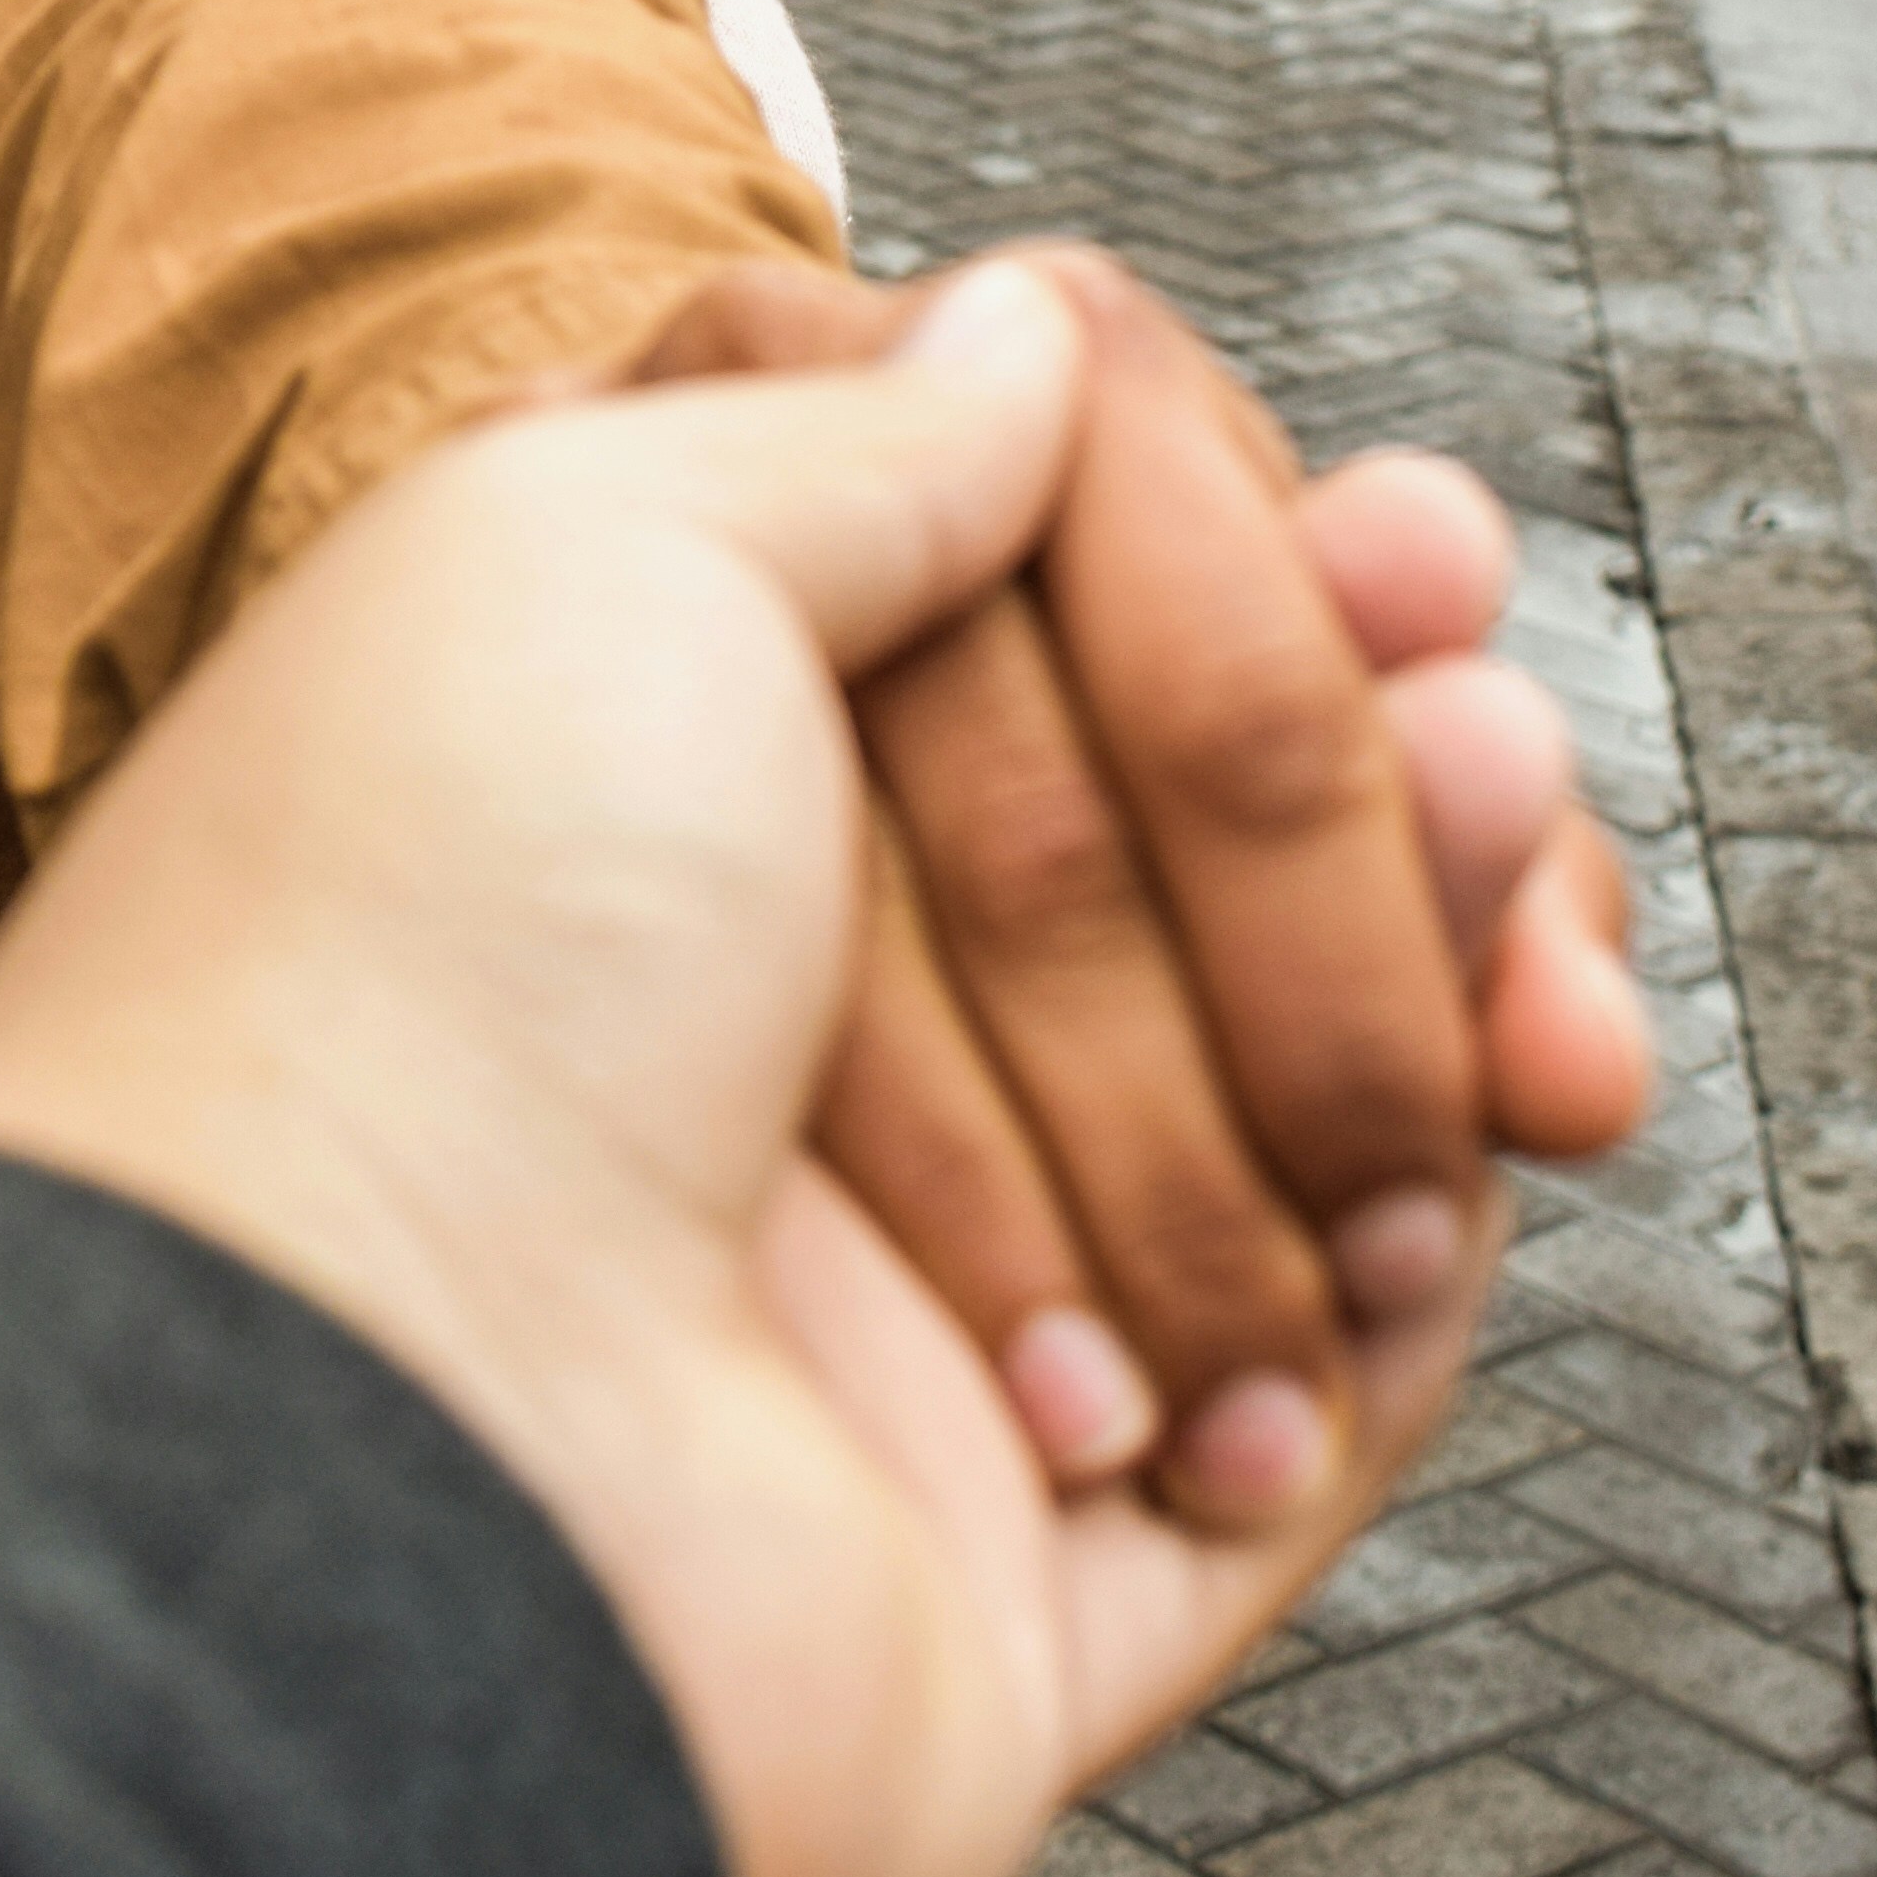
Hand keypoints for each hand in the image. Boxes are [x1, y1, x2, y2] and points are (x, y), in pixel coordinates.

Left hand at [0, 279, 1576, 1876]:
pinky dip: (1436, 1252)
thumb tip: (1031, 326)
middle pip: (1197, 854)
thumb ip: (855, 430)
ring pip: (1302, 1108)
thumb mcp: (603, 539)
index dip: (1247, 584)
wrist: (353, 1446)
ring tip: (1523, 951)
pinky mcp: (1042, 1551)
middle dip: (1369, 802)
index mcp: (661, 762)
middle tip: (1479, 750)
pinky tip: (1513, 1115)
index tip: (1404, 556)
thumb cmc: (412, 959)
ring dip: (1428, 1001)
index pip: (1049, 616)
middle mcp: (773, 1012)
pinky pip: (1331, 1392)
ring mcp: (914, 1294)